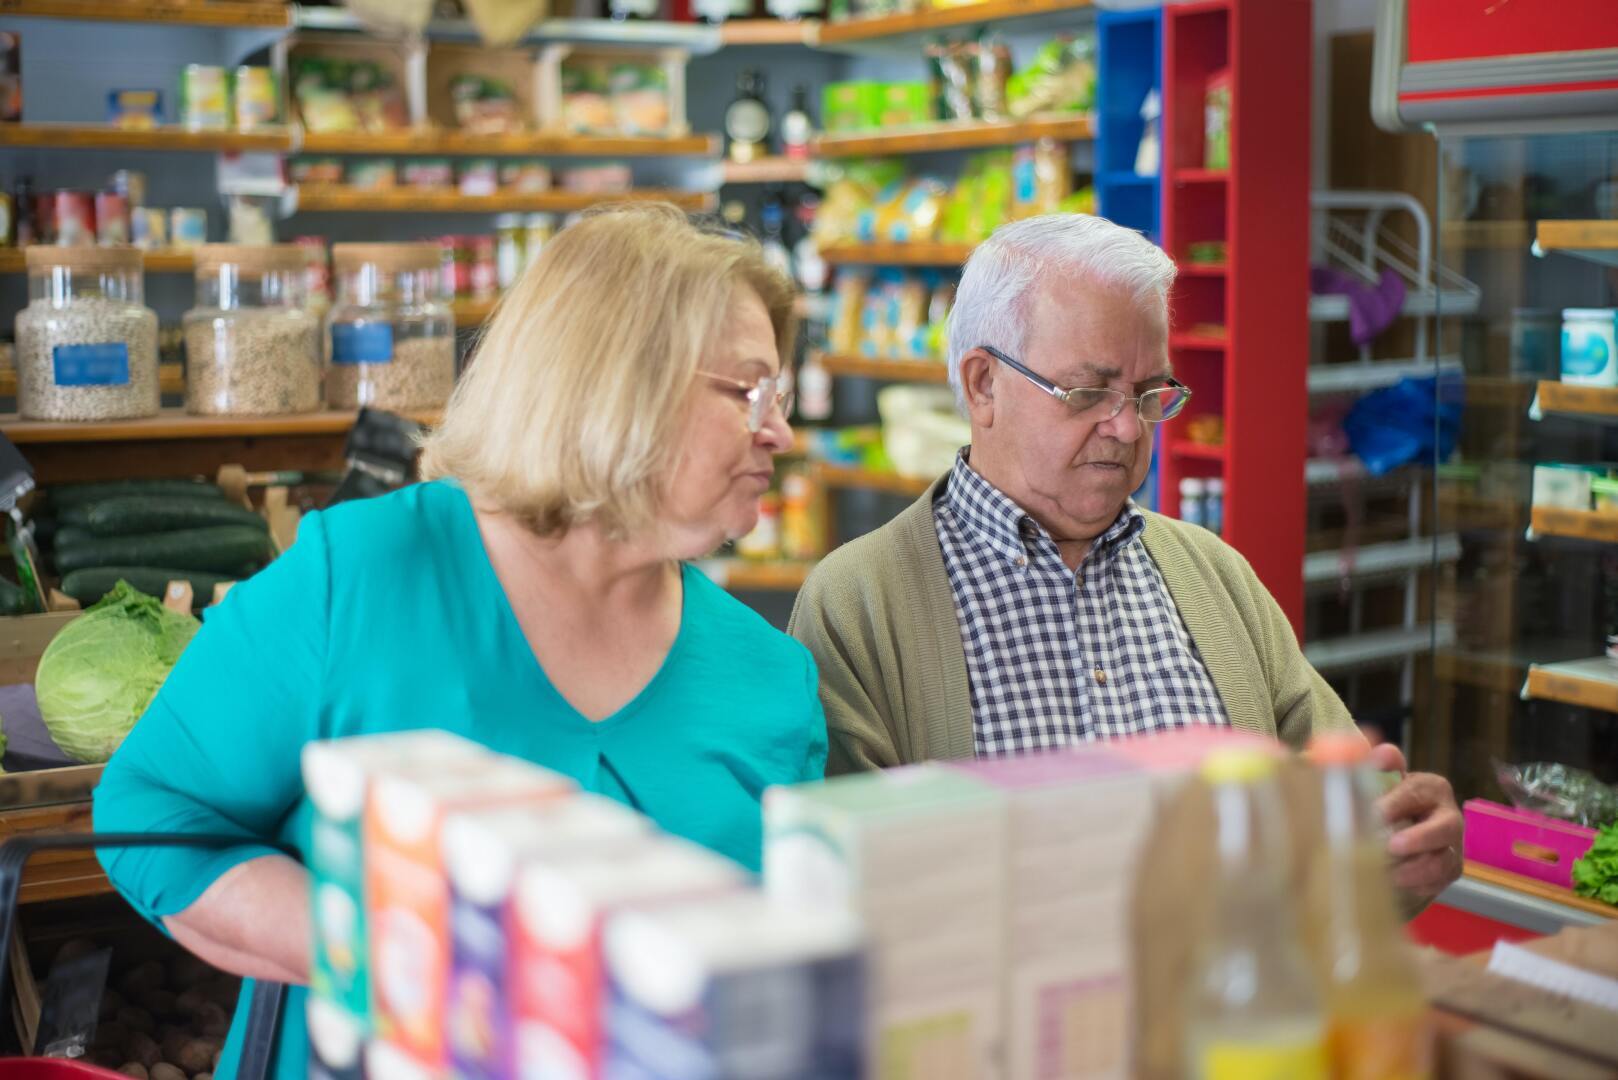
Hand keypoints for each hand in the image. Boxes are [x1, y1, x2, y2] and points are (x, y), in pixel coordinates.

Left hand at [1370, 743, 1464, 901]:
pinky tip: (1396, 885)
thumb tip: (1383, 753)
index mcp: (1430, 787)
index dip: (1396, 803)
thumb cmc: (1385, 802)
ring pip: (1443, 860)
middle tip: (1392, 846)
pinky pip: (1438, 882)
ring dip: (1415, 869)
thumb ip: (1380, 764)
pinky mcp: (1448, 871)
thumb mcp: (1379, 779)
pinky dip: (1416, 885)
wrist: (1393, 834)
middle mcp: (1447, 815)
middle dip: (1419, 838)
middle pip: (1444, 827)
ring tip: (1388, 873)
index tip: (1375, 813)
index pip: (1417, 792)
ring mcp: (1452, 846)